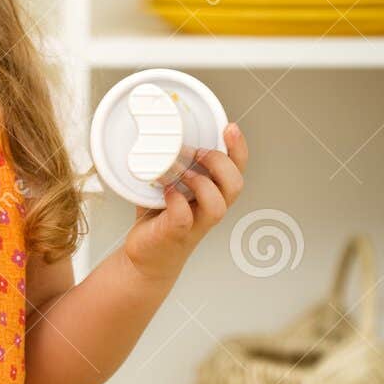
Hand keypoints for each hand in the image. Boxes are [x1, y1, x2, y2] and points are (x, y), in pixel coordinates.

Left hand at [123, 122, 248, 285]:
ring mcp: (195, 224)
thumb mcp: (168, 183)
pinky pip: (184, 217)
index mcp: (213, 192)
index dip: (238, 148)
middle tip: (197, 153)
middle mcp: (209, 209)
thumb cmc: (159, 218)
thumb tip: (159, 130)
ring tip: (182, 174)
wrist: (145, 257)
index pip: (237, 169)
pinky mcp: (176, 234)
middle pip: (235, 185)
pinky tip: (166, 193)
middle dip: (220, 163)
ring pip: (218, 205)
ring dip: (202, 183)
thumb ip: (170, 162)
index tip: (230, 127)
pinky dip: (176, 202)